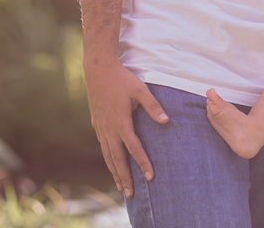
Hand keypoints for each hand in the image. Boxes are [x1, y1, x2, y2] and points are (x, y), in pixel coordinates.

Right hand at [84, 58, 167, 197]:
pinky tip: (111, 164)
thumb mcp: (140, 90)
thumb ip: (153, 106)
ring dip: (114, 171)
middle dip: (125, 177)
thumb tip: (166, 121)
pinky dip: (108, 159)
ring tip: (121, 186)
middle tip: (131, 193)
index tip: (150, 176)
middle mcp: (109, 128)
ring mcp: (101, 127)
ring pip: (108, 155)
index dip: (143, 163)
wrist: (98, 70)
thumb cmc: (122, 79)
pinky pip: (103, 146)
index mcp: (121, 122)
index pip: (134, 148)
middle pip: (117, 158)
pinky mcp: (97, 124)